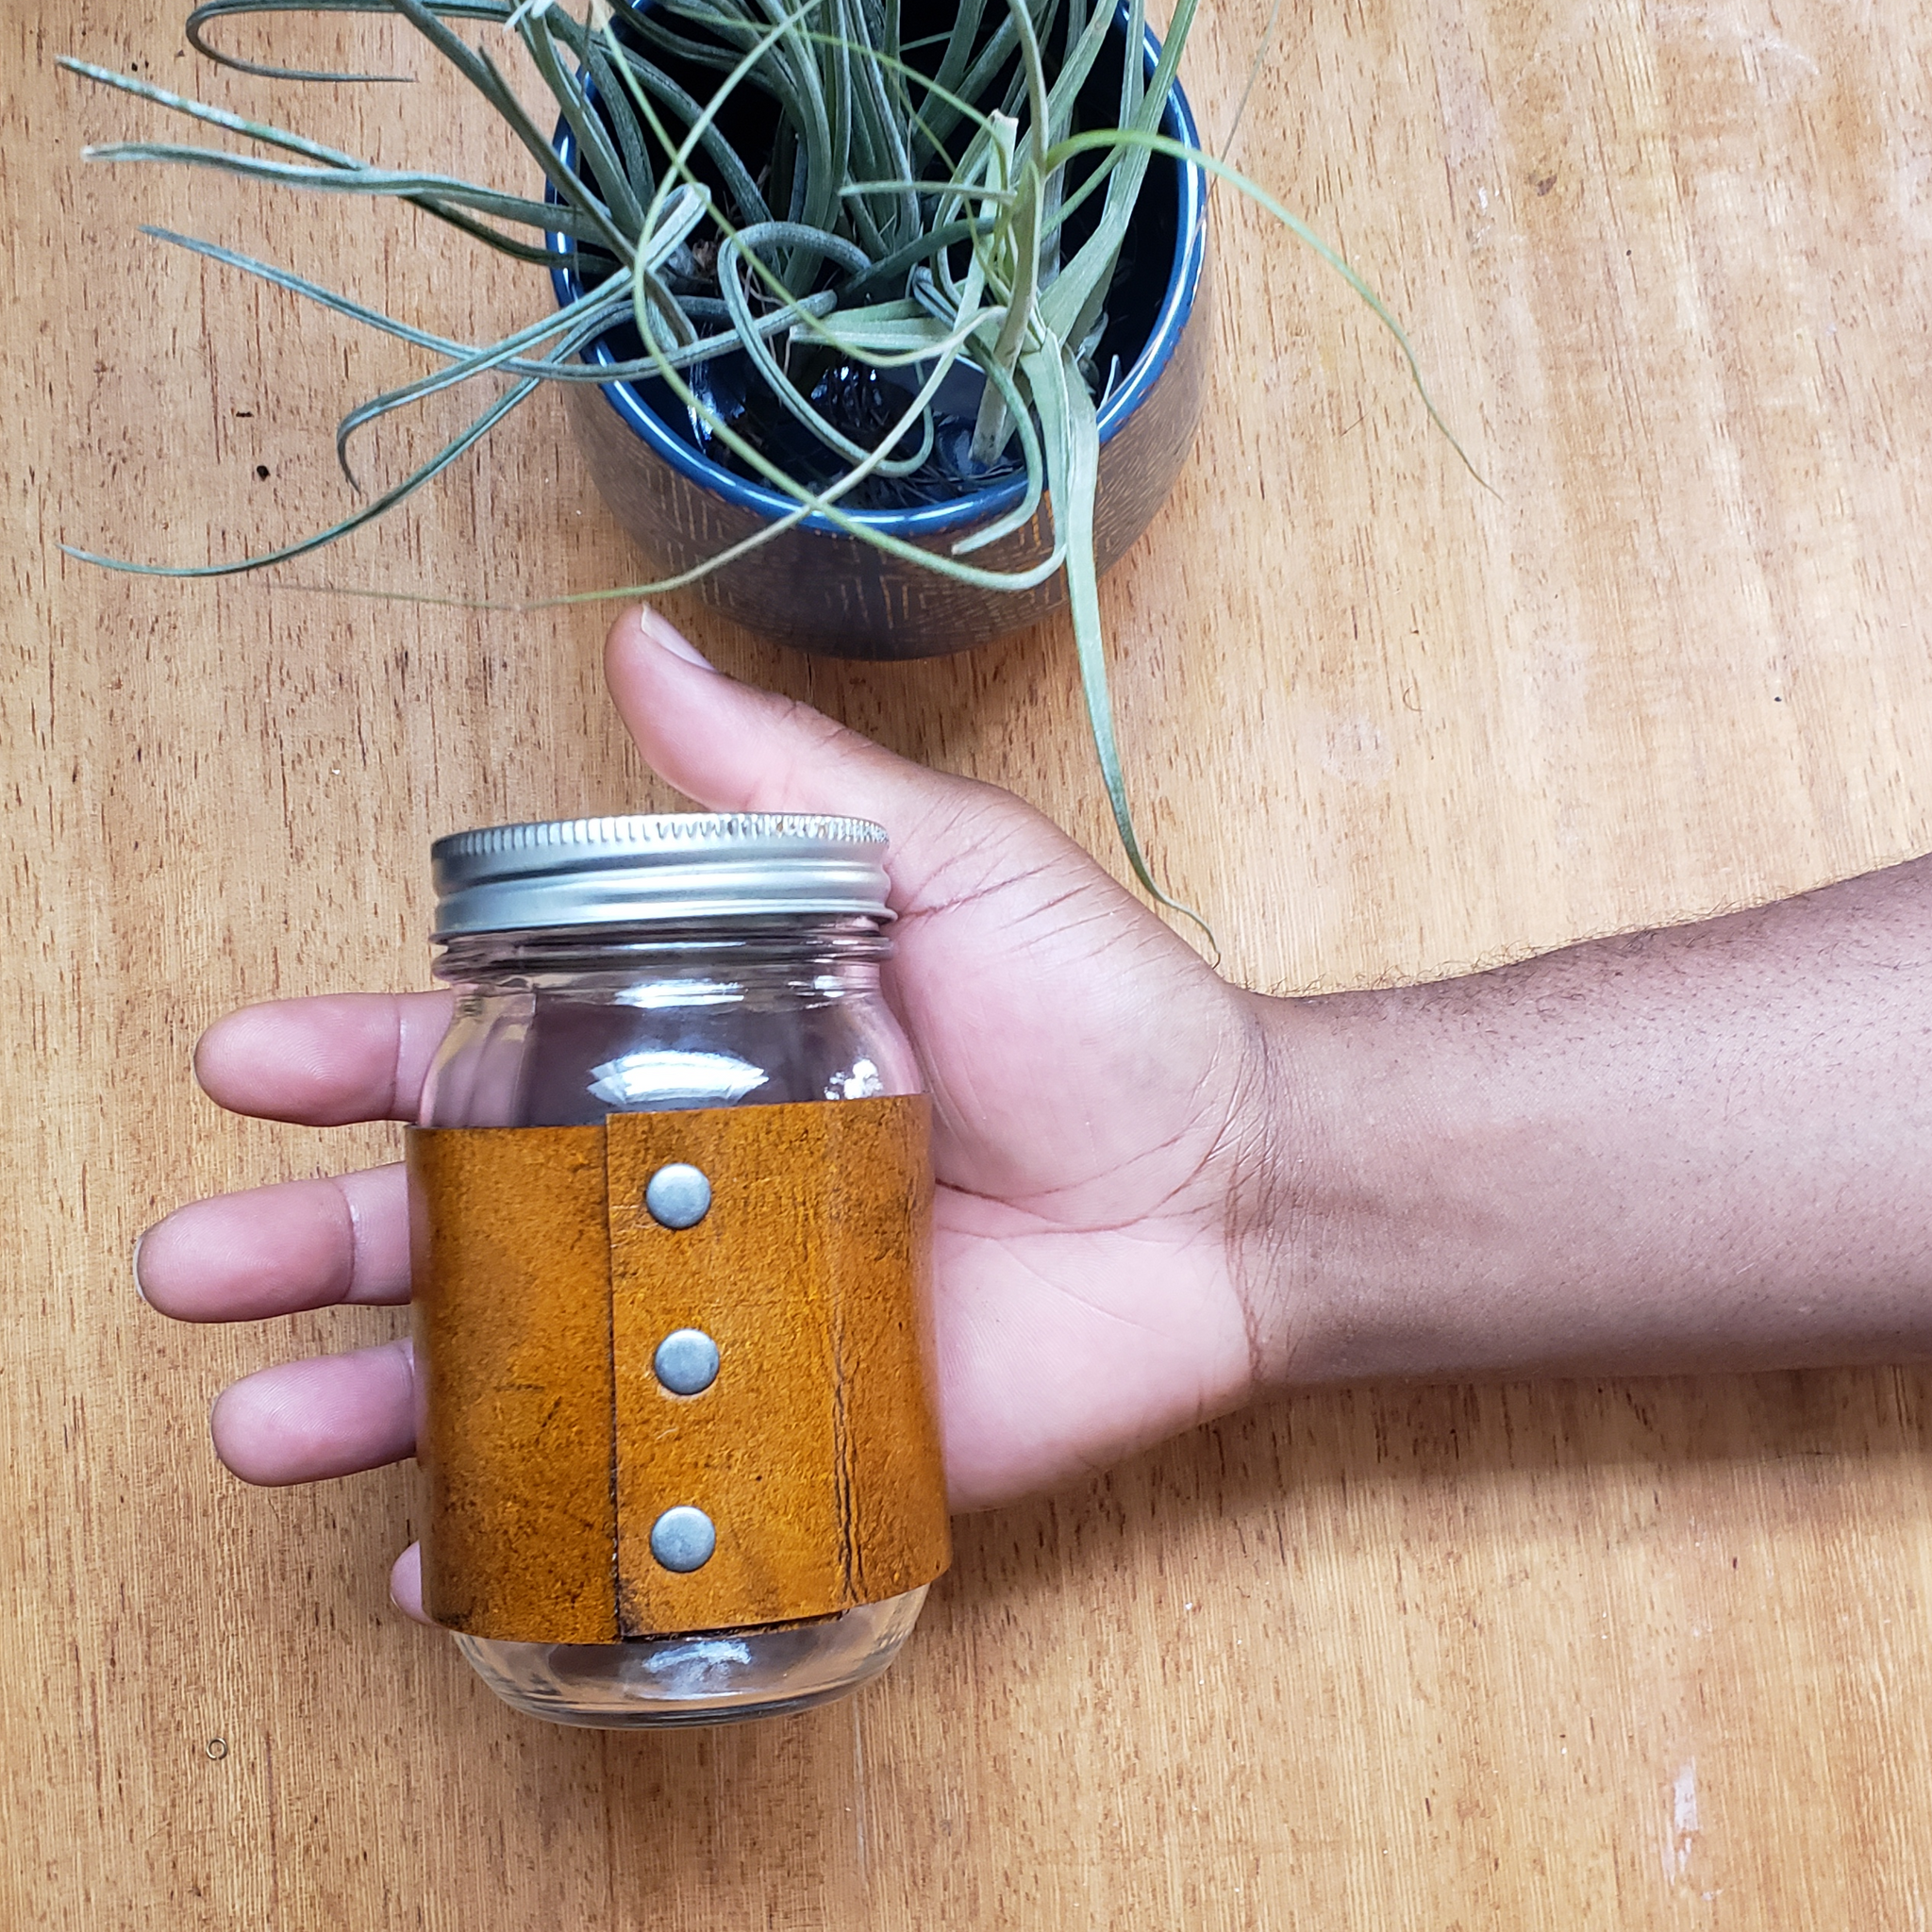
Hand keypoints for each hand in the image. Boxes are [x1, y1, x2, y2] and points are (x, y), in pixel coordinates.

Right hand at [135, 608, 1278, 1620]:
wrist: (1233, 1197)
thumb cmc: (1103, 1024)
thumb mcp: (942, 870)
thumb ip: (780, 788)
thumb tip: (640, 648)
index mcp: (707, 1051)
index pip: (490, 1050)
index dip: (355, 1054)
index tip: (243, 1064)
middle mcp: (693, 1190)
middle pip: (461, 1221)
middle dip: (311, 1241)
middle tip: (191, 1262)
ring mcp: (730, 1328)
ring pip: (514, 1370)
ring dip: (375, 1403)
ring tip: (261, 1426)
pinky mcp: (794, 1443)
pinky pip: (630, 1500)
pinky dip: (525, 1541)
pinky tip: (433, 1564)